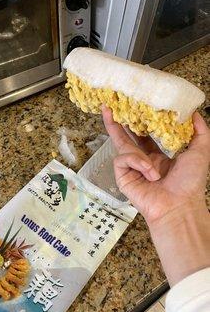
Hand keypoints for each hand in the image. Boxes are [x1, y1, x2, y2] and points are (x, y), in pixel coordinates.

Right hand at [102, 105, 209, 225]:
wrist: (179, 206)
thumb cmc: (189, 183)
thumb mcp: (200, 151)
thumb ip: (199, 131)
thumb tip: (194, 113)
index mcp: (158, 157)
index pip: (144, 136)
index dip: (138, 122)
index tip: (135, 107)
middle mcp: (142, 162)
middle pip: (125, 137)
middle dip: (117, 123)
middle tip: (110, 106)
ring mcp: (131, 169)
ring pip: (123, 146)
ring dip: (132, 146)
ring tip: (142, 153)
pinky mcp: (123, 177)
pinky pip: (122, 159)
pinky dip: (136, 161)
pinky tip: (149, 171)